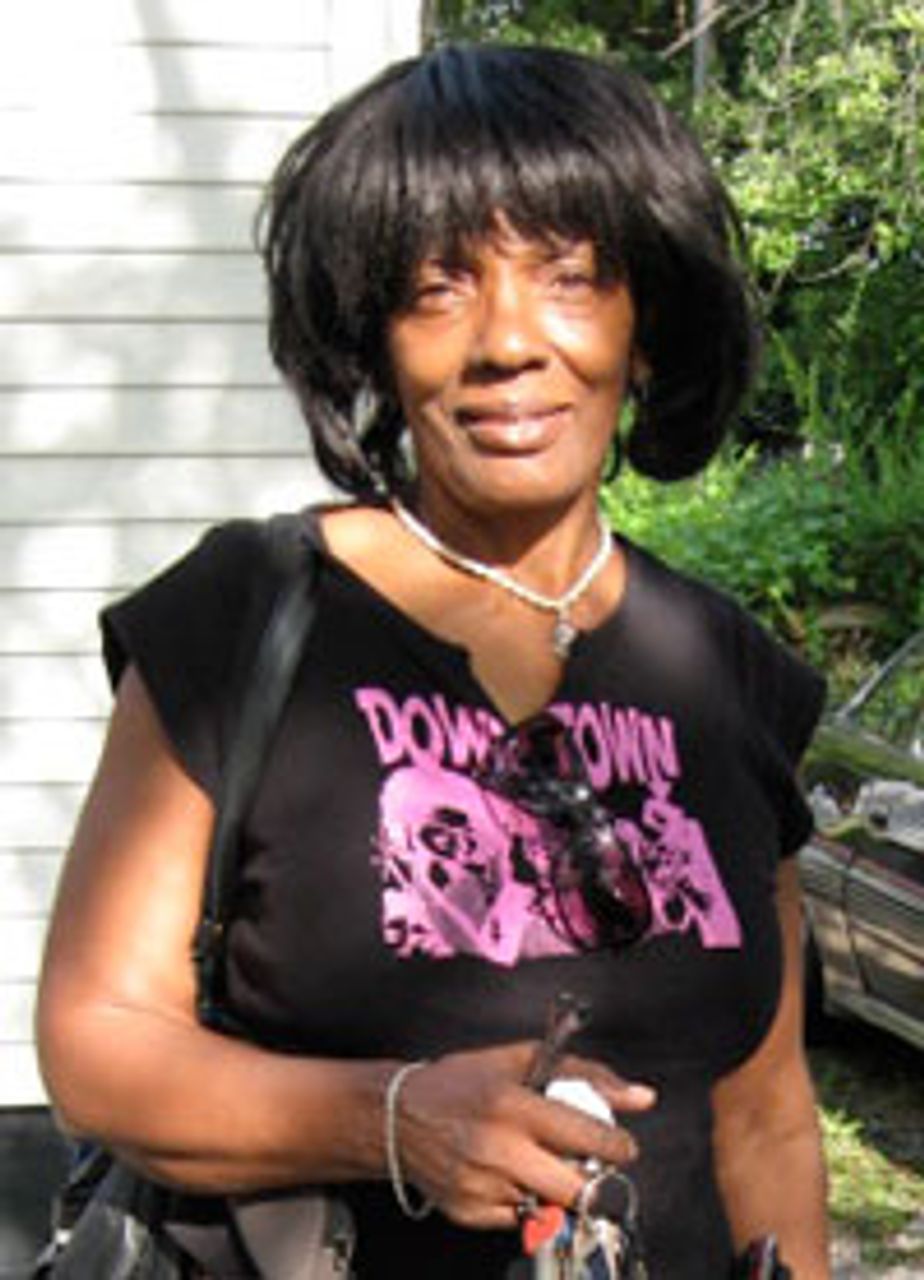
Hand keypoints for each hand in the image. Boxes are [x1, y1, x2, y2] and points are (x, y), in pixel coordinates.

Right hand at [392, 1042, 655, 1228]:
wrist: (397, 1116)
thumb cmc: (460, 1083)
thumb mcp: (518, 1061)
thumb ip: (584, 1074)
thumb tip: (642, 1097)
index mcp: (513, 1105)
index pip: (588, 1137)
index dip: (617, 1146)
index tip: (622, 1147)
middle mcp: (498, 1149)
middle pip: (577, 1188)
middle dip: (591, 1178)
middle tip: (584, 1162)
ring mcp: (482, 1186)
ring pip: (550, 1205)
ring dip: (553, 1188)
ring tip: (533, 1159)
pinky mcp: (469, 1212)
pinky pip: (519, 1219)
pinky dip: (522, 1200)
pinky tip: (505, 1173)